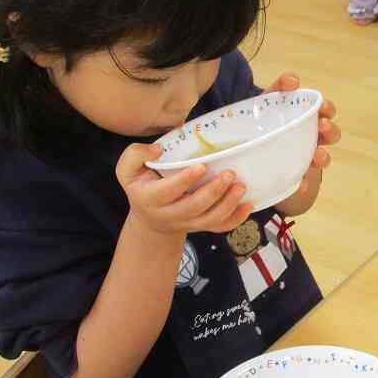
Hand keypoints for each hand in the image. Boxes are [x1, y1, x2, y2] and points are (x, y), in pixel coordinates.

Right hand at [117, 143, 252, 236]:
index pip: (167, 192)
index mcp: (150, 198)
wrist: (150, 218)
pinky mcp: (202, 227)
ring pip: (210, 220)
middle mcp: (169, 214)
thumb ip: (135, 155)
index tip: (201, 166)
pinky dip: (236, 219)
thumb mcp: (128, 170)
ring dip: (228, 204)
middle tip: (229, 174)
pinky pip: (220, 227)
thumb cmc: (142, 186)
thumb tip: (157, 150)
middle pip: (193, 207)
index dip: (184, 181)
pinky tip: (249, 204)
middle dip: (213, 192)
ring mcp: (188, 223)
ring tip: (241, 186)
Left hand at [263, 72, 340, 189]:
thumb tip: (294, 80)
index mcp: (307, 117)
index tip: (323, 109)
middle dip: (330, 130)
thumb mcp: (269, 100)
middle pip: (331, 134)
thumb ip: (280, 86)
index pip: (325, 112)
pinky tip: (301, 185)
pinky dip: (304, 183)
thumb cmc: (262, 118)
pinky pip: (304, 181)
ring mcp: (305, 156)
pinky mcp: (295, 174)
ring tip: (317, 155)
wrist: (244, 145)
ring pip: (323, 158)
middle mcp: (312, 137)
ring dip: (323, 156)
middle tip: (322, 126)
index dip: (328, 109)